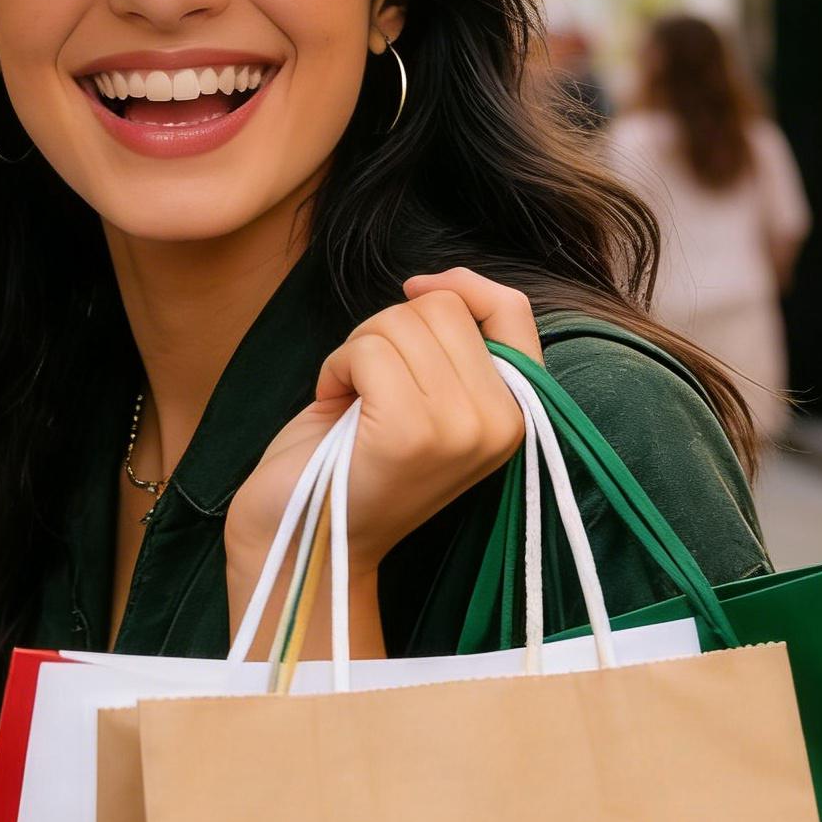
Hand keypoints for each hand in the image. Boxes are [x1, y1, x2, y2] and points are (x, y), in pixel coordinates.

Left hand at [226, 268, 540, 583]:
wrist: (307, 537)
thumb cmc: (354, 459)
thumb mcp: (423, 396)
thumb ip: (449, 350)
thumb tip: (436, 286)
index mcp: (513, 414)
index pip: (513, 312)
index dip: (463, 285)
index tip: (415, 289)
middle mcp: (499, 423)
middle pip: (442, 308)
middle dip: (387, 326)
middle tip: (366, 380)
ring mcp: (459, 430)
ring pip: (400, 322)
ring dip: (356, 348)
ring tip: (351, 398)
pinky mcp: (410, 434)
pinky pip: (368, 350)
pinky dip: (336, 366)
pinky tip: (334, 402)